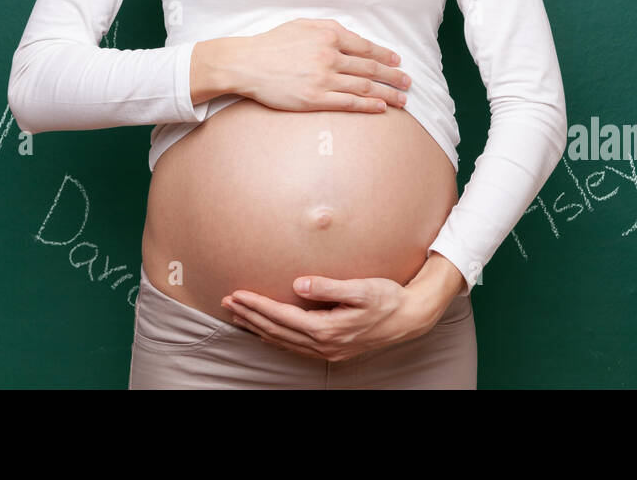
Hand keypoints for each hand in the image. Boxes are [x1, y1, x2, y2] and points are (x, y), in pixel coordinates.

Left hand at [219, 274, 442, 361]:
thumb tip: (299, 285)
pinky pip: (294, 346)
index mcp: (327, 328)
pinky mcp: (331, 351)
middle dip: (250, 316)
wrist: (410, 318)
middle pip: (277, 331)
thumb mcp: (361, 288)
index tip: (237, 293)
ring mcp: (327, 351)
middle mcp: (324, 344)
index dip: (257, 305)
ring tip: (238, 315)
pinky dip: (275, 338)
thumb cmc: (388, 298)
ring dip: (258, 327)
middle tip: (226, 302)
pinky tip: (266, 331)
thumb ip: (328, 287)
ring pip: (283, 341)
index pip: (282, 316)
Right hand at [231, 18, 410, 113]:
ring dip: (387, 93)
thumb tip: (352, 38)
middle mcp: (329, 55)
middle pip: (370, 67)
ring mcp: (323, 78)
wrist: (247, 63)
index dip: (385, 55)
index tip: (397, 61)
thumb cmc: (272, 43)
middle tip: (408, 82)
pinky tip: (381, 108)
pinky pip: (349, 103)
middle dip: (393, 76)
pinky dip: (368, 106)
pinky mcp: (315, 98)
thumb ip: (328, 30)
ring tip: (402, 99)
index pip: (365, 46)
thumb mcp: (302, 25)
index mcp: (329, 34)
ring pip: (364, 87)